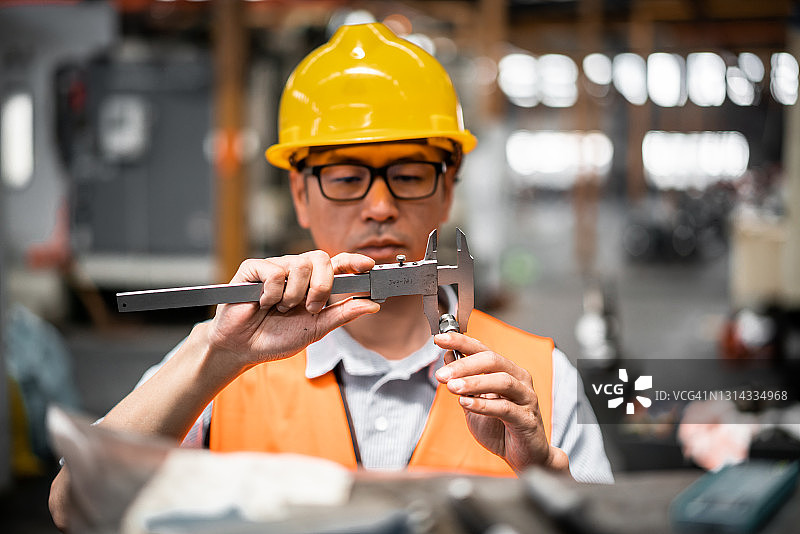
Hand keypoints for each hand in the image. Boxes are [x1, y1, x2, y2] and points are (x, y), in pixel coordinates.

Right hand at [208, 251, 379, 369]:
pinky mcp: (253, 268)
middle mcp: (296, 270)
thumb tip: (373, 305)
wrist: (243, 349)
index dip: (354, 260)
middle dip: (322, 286)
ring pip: (299, 265)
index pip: (337, 263)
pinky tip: (262, 303)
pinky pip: (274, 272)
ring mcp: (275, 266)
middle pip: (321, 258)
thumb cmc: (276, 337)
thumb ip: (343, 314)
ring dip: (293, 296)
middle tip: (310, 308)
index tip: (369, 265)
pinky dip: (272, 294)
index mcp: (313, 282)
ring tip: (281, 309)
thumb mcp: (316, 328)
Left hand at [434, 332, 568, 473]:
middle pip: (492, 360)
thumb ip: (463, 381)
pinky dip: (484, 404)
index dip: (461, 341)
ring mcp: (526, 398)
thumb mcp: (474, 402)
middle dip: (464, 365)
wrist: (524, 457)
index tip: (439, 339)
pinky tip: (466, 403)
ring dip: (473, 382)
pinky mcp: (528, 419)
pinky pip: (506, 408)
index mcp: (506, 370)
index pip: (482, 349)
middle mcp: (519, 379)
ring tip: (452, 387)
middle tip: (442, 374)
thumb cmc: (500, 428)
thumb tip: (448, 356)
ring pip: (501, 381)